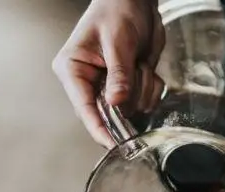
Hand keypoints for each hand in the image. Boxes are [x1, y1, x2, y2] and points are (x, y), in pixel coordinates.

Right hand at [52, 0, 164, 146]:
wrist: (136, 1)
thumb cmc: (117, 11)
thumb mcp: (118, 42)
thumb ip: (119, 74)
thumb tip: (117, 103)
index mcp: (73, 69)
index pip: (83, 107)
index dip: (99, 128)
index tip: (112, 144)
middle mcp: (88, 81)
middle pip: (108, 114)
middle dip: (129, 98)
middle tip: (136, 73)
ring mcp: (109, 85)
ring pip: (131, 108)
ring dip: (143, 89)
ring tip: (139, 63)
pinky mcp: (128, 85)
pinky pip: (145, 100)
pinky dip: (151, 87)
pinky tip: (146, 67)